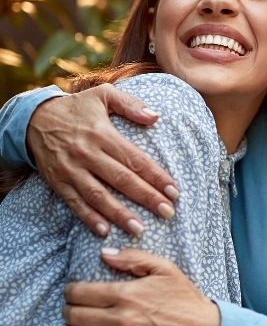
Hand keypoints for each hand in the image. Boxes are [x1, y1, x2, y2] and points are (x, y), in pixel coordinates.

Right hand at [27, 85, 179, 235]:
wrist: (33, 118)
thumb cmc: (76, 108)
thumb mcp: (103, 95)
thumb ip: (131, 104)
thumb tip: (156, 117)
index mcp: (102, 133)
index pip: (135, 158)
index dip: (156, 176)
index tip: (174, 191)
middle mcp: (87, 153)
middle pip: (121, 179)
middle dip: (146, 197)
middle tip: (168, 213)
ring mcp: (71, 169)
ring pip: (98, 195)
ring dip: (119, 214)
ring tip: (139, 229)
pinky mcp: (57, 181)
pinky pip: (74, 203)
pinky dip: (88, 218)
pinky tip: (104, 231)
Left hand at [63, 248, 220, 325]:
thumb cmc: (185, 299)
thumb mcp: (164, 269)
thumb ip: (133, 258)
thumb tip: (104, 253)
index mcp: (127, 294)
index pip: (81, 293)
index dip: (69, 292)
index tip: (70, 291)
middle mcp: (122, 320)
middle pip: (76, 317)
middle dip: (67, 311)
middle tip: (69, 309)